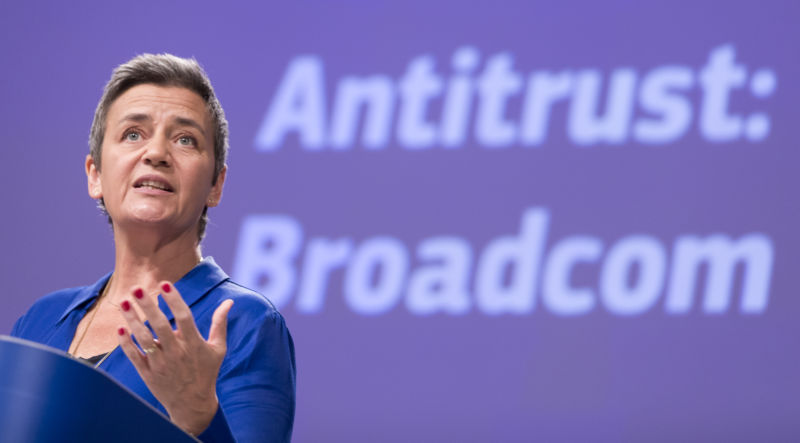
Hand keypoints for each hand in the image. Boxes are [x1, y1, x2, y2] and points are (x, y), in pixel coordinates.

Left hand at [117, 281, 233, 435]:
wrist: (192, 405)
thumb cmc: (207, 372)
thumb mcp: (218, 348)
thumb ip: (220, 323)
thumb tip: (228, 301)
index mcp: (194, 344)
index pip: (184, 317)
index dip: (174, 300)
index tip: (165, 284)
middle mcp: (177, 353)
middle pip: (160, 326)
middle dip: (148, 306)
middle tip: (136, 288)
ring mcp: (161, 364)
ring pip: (144, 339)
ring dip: (133, 320)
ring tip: (124, 302)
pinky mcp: (148, 374)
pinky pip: (134, 356)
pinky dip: (126, 343)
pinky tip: (120, 328)